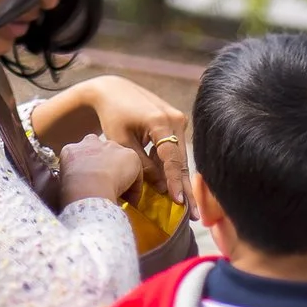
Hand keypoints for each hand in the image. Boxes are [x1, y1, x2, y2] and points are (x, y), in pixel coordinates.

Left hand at [32, 76, 188, 203]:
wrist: (114, 91)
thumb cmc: (112, 116)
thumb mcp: (121, 141)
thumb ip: (141, 164)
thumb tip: (161, 187)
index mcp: (160, 121)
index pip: (171, 158)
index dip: (174, 182)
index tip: (179, 202)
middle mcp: (175, 119)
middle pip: (181, 160)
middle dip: (184, 188)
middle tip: (193, 215)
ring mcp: (178, 119)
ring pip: (180, 157)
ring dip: (179, 180)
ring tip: (187, 207)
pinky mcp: (176, 123)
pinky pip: (175, 149)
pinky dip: (172, 167)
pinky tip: (173, 188)